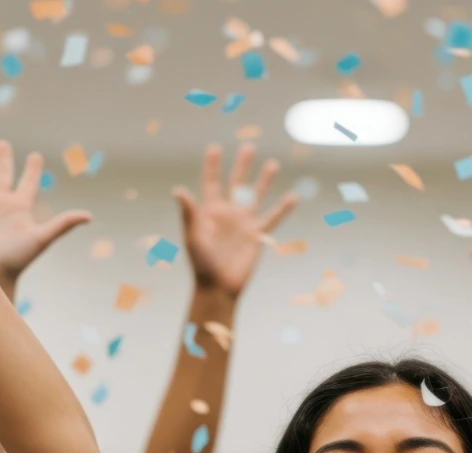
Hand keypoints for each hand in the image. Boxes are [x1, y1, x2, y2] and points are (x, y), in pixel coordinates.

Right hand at [0, 140, 89, 286]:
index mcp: (19, 207)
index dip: (31, 169)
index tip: (35, 155)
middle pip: (2, 175)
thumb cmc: (15, 260)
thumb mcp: (40, 239)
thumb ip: (62, 224)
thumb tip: (89, 216)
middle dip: (2, 159)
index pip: (27, 182)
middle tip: (2, 142)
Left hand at [175, 143, 296, 296]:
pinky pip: (273, 218)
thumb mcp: (192, 237)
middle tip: (248, 146)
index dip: (213, 166)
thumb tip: (178, 190)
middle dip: (242, 165)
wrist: (218, 286)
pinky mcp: (257, 235)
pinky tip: (293, 196)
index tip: (215, 148)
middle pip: (236, 183)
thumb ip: (189, 213)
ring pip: (256, 196)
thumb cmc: (201, 263)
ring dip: (264, 181)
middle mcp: (228, 213)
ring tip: (273, 164)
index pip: (212, 182)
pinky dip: (283, 208)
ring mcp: (244, 223)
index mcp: (210, 211)